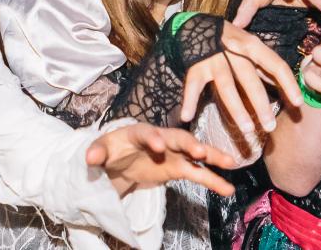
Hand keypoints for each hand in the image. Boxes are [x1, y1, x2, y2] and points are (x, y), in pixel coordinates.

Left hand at [87, 124, 238, 196]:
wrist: (120, 160)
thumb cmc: (111, 150)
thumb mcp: (101, 150)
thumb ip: (97, 152)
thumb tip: (89, 157)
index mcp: (139, 132)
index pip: (146, 132)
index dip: (152, 138)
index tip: (158, 146)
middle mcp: (161, 138)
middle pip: (178, 138)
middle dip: (189, 144)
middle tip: (199, 152)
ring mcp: (173, 153)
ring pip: (196, 152)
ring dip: (212, 157)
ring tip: (230, 163)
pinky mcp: (179, 167)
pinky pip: (199, 173)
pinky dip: (213, 180)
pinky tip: (228, 189)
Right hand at [177, 22, 301, 131]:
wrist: (196, 24)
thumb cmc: (231, 41)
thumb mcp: (251, 48)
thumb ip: (267, 67)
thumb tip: (288, 88)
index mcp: (253, 45)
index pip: (275, 65)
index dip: (288, 84)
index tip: (298, 103)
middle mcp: (234, 50)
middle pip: (250, 79)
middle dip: (261, 104)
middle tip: (271, 127)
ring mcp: (214, 58)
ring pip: (226, 86)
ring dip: (237, 109)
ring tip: (247, 129)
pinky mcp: (195, 66)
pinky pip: (193, 86)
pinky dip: (189, 101)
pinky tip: (187, 117)